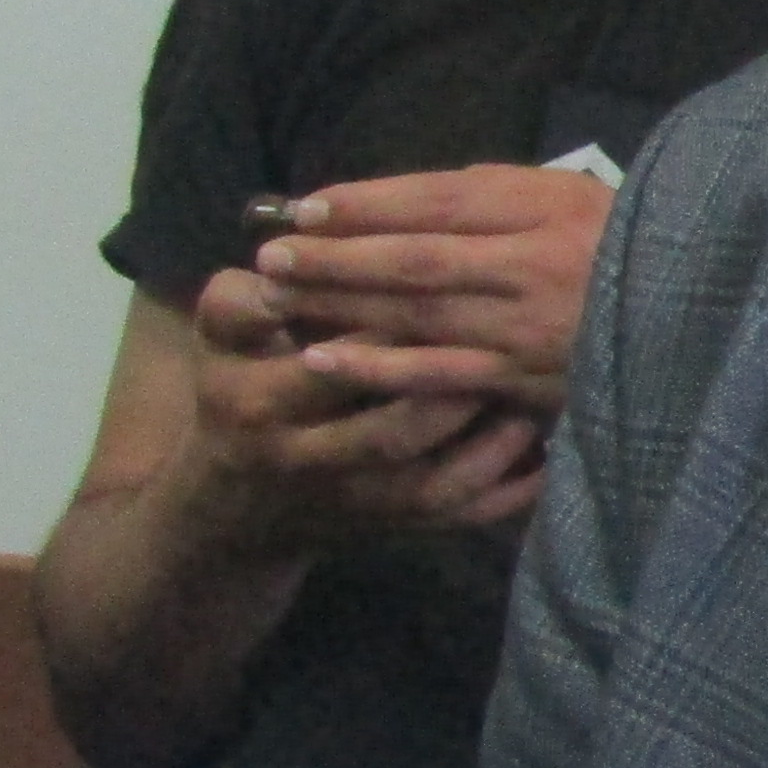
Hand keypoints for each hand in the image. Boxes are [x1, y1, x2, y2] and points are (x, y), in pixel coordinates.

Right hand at [176, 264, 550, 542]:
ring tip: (537, 386)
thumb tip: (292, 239)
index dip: (384, 330)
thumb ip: (245, 296)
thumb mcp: (221, 336)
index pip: (326, 367)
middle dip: (455, 386)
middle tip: (515, 332)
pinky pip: (462, 513)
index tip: (441, 285)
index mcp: (255, 401)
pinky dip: (509, 484)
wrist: (242, 500)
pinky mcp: (395, 528)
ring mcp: (356, 502)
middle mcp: (305, 460)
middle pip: (393, 430)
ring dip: (491, 435)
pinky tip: (547, 446)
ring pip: (436, 479)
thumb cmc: (239, 383)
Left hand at [246, 164, 613, 410]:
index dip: (369, 204)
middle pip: (416, 258)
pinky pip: (441, 375)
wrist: (694, 317)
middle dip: (337, 257)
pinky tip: (327, 360)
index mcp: (548, 209)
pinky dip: (381, 368)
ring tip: (281, 299)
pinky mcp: (526, 381)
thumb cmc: (620, 244)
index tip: (305, 207)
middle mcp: (534, 266)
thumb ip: (493, 194)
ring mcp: (528, 329)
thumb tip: (395, 201)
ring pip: (418, 315)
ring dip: (342, 307)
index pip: (442, 201)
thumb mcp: (570, 195)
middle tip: (272, 256)